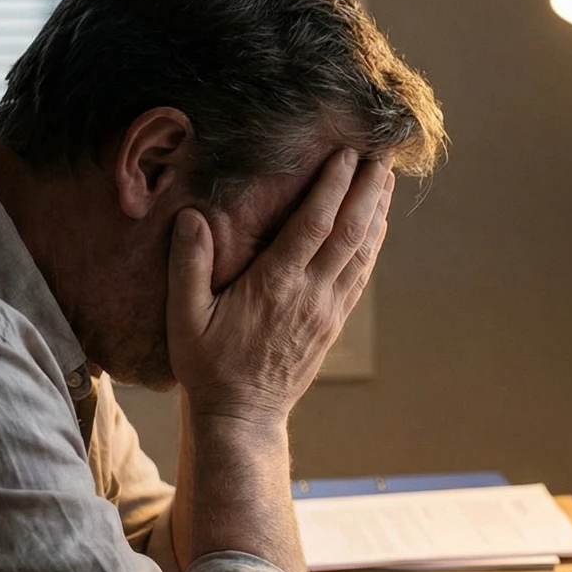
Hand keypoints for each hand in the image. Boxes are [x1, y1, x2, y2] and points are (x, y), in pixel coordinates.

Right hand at [167, 150, 393, 424]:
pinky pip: (359, 276)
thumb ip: (187, 266)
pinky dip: (372, 245)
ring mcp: (326, 311)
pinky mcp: (333, 324)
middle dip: (367, 190)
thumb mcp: (185, 318)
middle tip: (382, 155)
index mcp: (274, 286)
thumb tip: (190, 217)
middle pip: (349, 233)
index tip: (347, 155)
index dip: (333, 187)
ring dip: (377, 213)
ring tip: (387, 179)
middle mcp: (309, 295)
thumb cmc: (208, 366)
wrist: (242, 416)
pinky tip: (378, 225)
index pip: (313, 226)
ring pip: (361, 253)